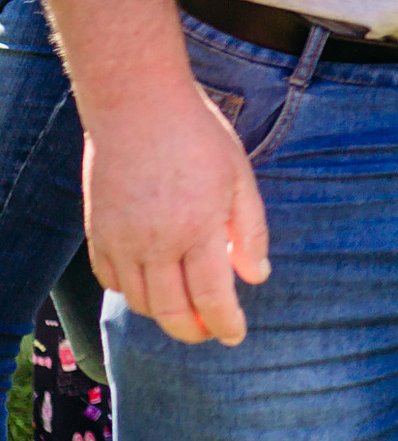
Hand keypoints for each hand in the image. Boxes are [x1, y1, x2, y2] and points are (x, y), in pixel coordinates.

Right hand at [83, 84, 268, 345]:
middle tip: (211, 332)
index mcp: (198, 229)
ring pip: (137, 301)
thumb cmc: (198, 136)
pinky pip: (111, 280)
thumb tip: (256, 278)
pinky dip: (132, 292)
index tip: (236, 335)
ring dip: (163, 314)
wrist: (137, 105)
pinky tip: (152, 284)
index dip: (226, 323)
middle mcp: (154, 242)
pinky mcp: (97, 232)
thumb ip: (251, 232)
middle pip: (170, 311)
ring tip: (187, 310)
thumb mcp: (241, 178)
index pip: (211, 298)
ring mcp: (120, 239)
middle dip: (193, 331)